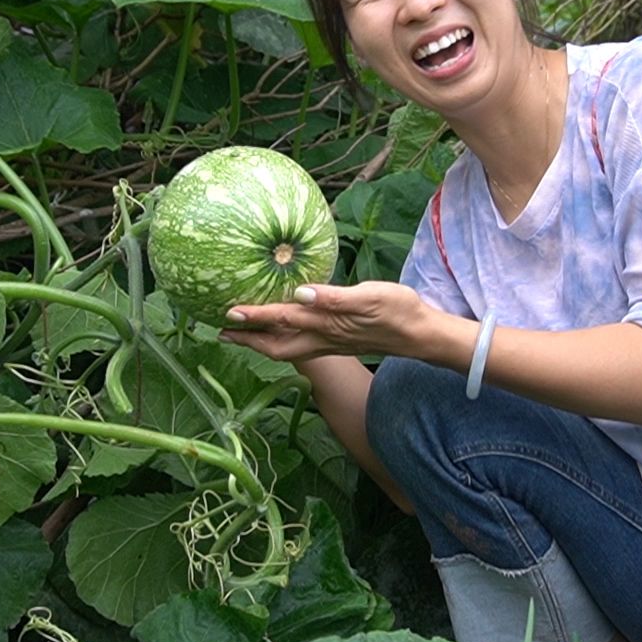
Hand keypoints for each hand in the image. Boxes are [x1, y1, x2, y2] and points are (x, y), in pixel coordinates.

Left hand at [219, 281, 431, 363]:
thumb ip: (333, 298)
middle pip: (276, 346)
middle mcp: (323, 337)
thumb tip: (300, 294)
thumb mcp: (368, 298)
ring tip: (241, 333)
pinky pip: (299, 344)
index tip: (228, 313)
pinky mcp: (337, 342)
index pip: (282, 320)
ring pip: (286, 347)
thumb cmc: (398, 311)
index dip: (254, 317)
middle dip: (248, 340)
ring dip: (261, 341)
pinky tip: (281, 328)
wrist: (420, 334)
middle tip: (222, 332)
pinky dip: (281, 338)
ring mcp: (329, 343)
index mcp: (326, 324)